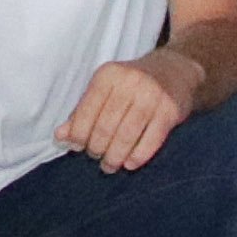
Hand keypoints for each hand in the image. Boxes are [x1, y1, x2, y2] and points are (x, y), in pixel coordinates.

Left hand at [57, 53, 193, 170]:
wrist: (176, 71)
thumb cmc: (133, 84)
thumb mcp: (106, 89)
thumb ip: (83, 111)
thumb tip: (60, 135)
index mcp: (108, 75)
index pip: (86, 110)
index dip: (78, 133)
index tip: (77, 147)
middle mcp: (129, 82)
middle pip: (105, 125)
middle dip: (97, 148)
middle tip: (96, 158)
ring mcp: (152, 95)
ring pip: (126, 134)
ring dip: (115, 156)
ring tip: (109, 166)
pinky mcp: (170, 109)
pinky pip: (151, 140)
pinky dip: (138, 156)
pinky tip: (130, 164)